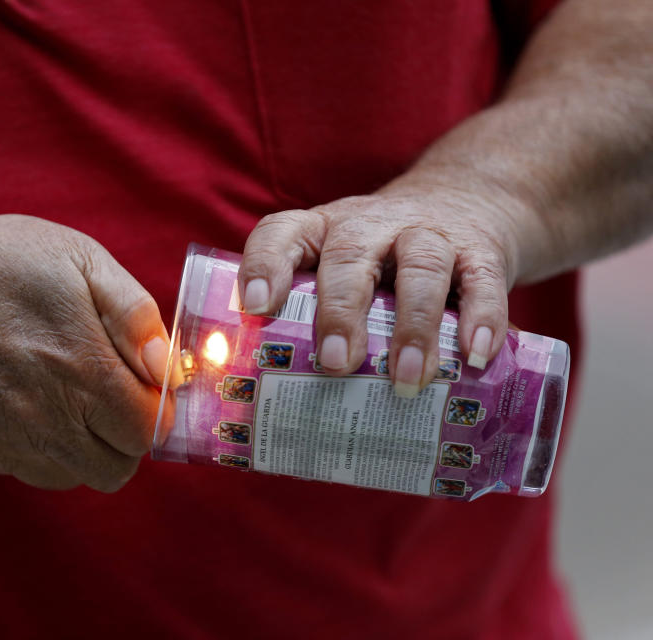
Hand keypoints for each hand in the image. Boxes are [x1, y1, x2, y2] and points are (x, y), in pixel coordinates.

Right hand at [0, 214, 168, 491]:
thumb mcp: (79, 260)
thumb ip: (135, 314)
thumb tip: (166, 368)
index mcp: (86, 370)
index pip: (149, 430)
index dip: (155, 410)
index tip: (142, 386)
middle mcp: (51, 418)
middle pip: (117, 468)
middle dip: (125, 437)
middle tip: (109, 398)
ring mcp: (10, 441)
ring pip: (74, 476)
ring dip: (85, 448)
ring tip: (67, 400)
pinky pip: (29, 470)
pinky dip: (41, 449)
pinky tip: (27, 405)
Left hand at [237, 180, 524, 396]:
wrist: (467, 201)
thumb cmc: (381, 263)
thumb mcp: (342, 273)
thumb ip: (316, 323)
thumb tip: (282, 417)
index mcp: (321, 231)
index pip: (282, 233)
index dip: (265, 265)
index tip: (256, 306)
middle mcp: (369, 224)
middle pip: (349, 256)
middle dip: (341, 310)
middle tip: (336, 363)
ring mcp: (426, 232)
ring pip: (420, 268)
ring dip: (413, 325)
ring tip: (406, 379)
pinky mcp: (479, 251)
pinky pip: (481, 281)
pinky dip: (481, 318)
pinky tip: (476, 356)